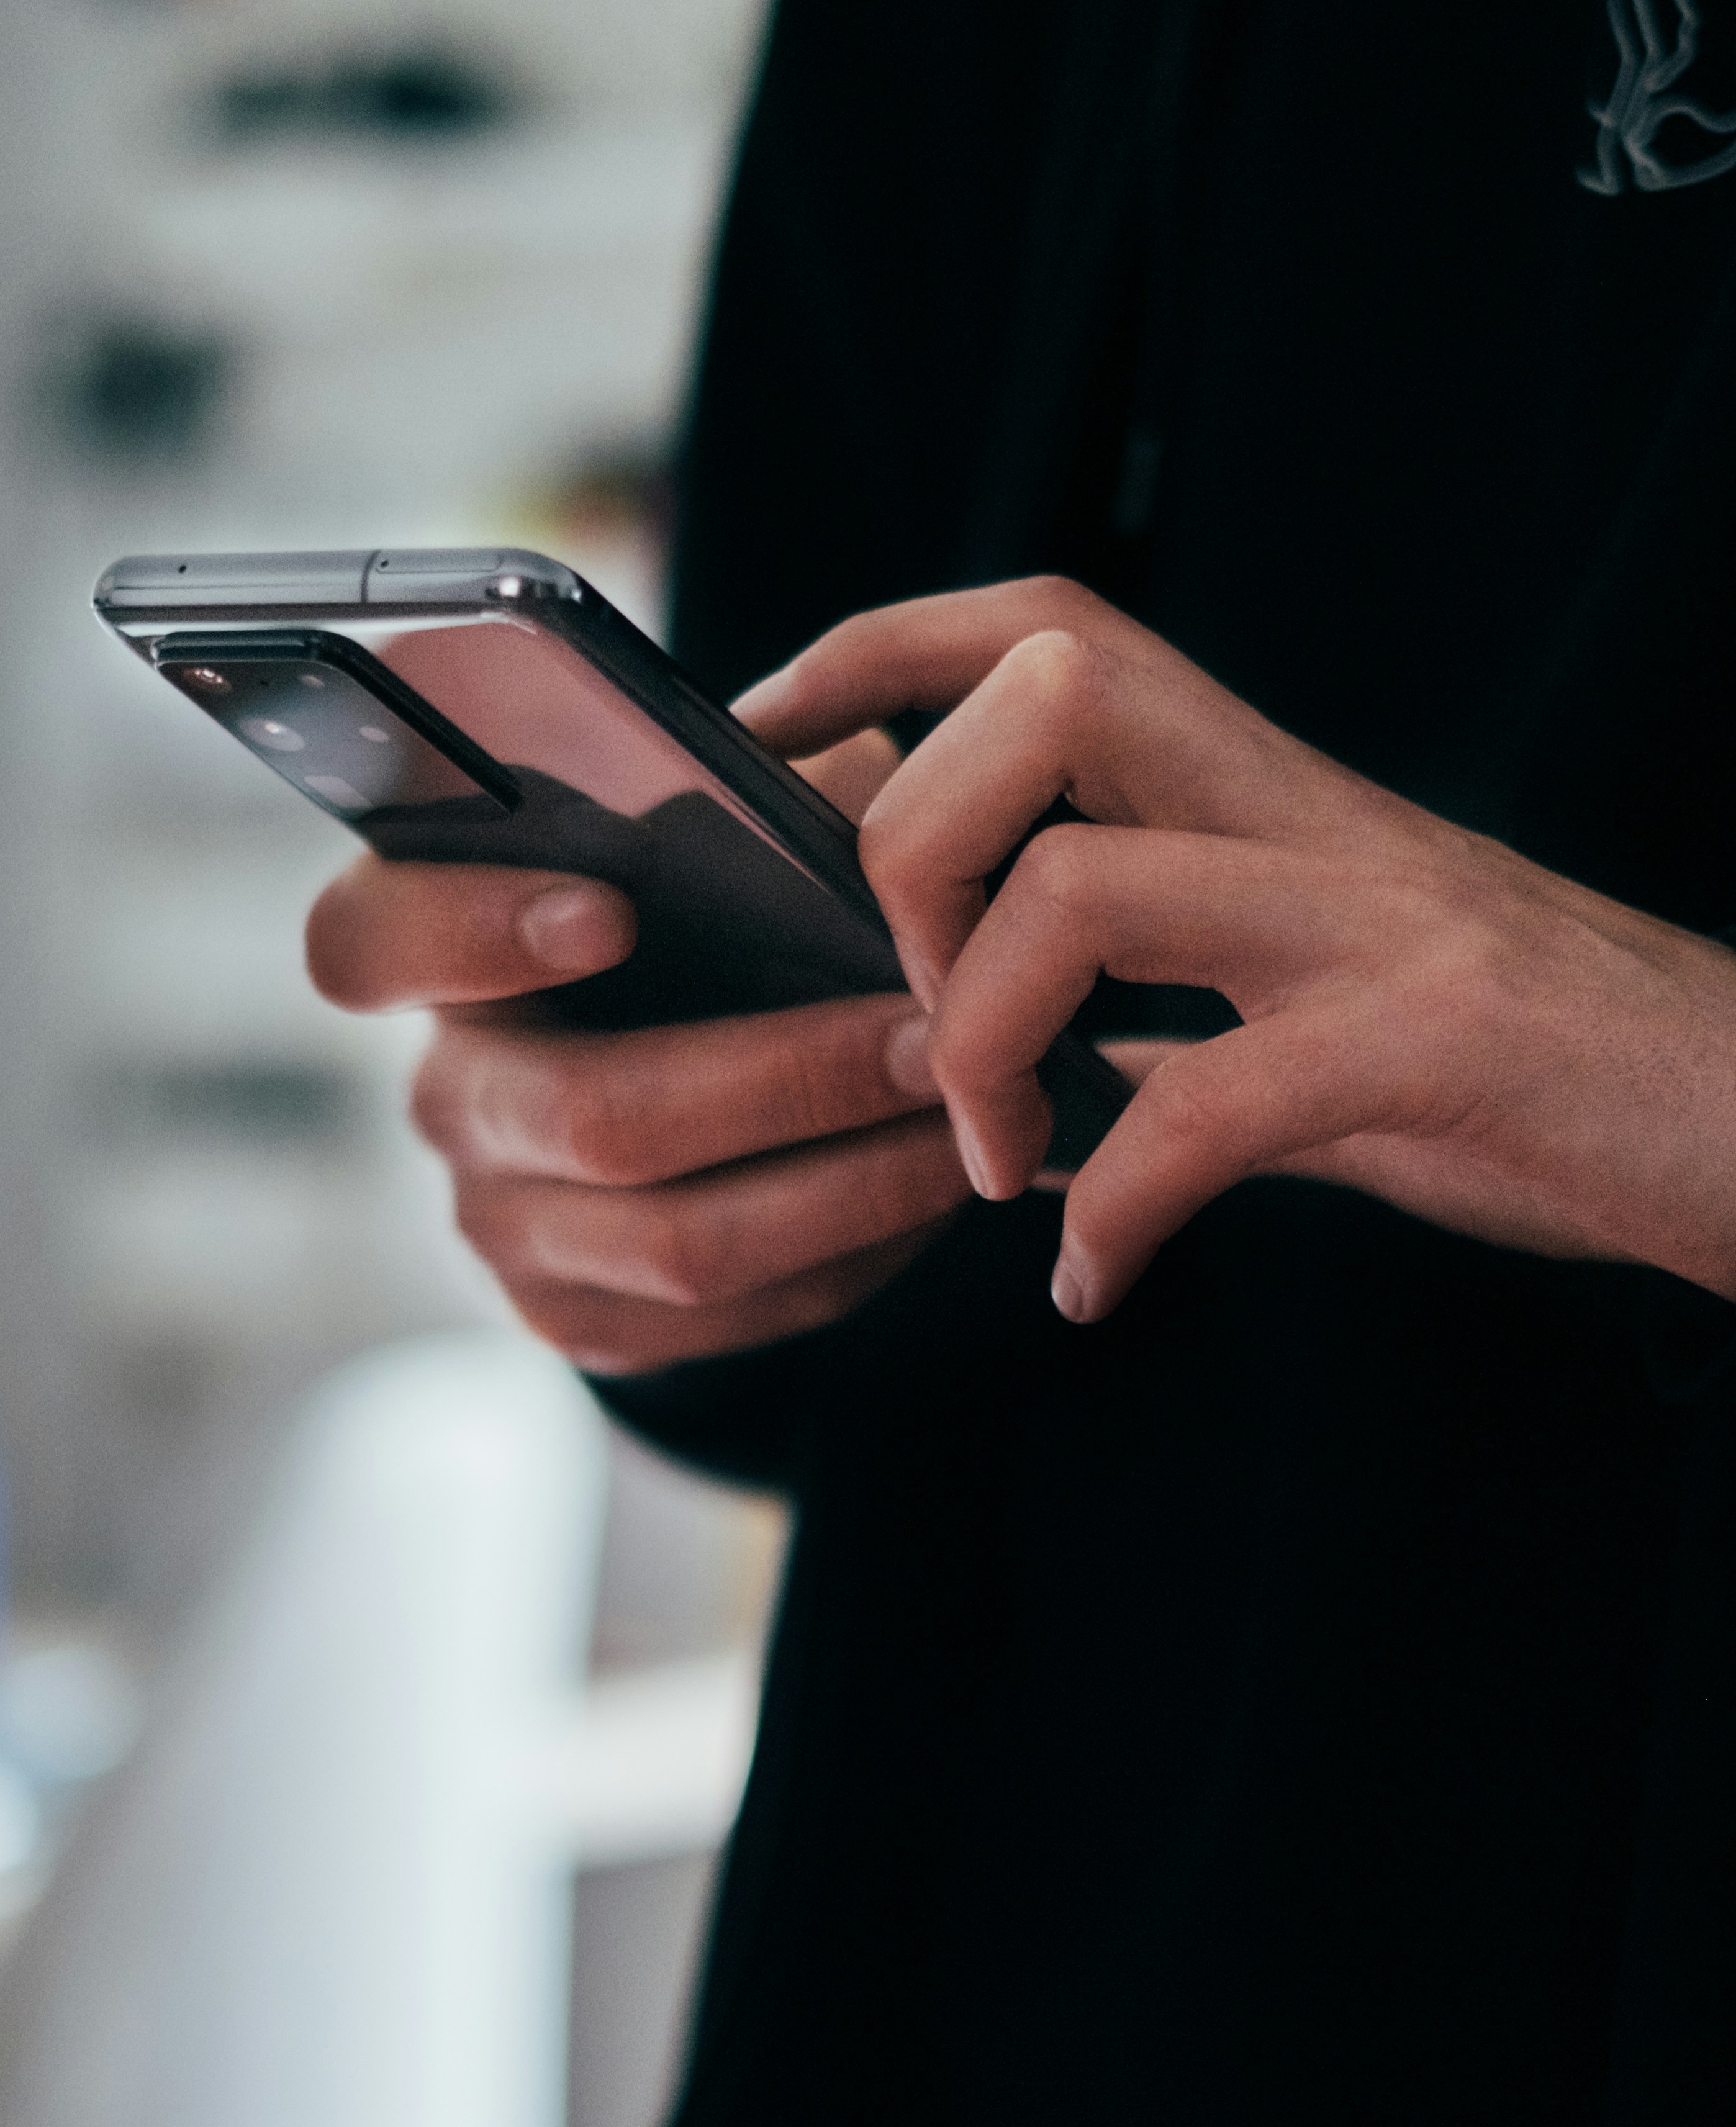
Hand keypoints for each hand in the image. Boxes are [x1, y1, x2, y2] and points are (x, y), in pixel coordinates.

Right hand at [303, 732, 970, 1373]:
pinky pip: (737, 1314)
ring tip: (974, 1121)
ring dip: (856, 1184)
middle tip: (934, 1040)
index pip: (371, 940)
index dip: (474, 930)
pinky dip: (858, 1252)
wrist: (705, 1079)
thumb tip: (859, 812)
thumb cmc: (717, 916)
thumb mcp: (721, 831)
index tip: (610, 910)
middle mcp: (452, 1096)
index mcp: (436, 949)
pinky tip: (938, 1188)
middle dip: (791, 1082)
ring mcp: (508, 1226)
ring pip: (684, 1241)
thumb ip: (749, 805)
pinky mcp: (585, 1321)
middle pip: (596, 1117)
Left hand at [737, 577, 1735, 1323]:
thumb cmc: (1523, 1069)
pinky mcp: (1434, 1042)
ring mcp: (1376, 919)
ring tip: (1001, 1164)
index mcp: (1270, 793)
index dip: (876, 654)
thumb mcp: (1322, 1006)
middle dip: (911, 844)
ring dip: (988, 1038)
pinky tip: (1100, 1281)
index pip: (1045, 630)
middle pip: (1044, 693)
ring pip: (1089, 886)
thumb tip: (1030, 1068)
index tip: (770, 749)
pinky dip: (1122, 1208)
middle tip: (916, 1019)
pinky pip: (1212, 1105)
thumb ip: (1179, 1010)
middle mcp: (1311, 818)